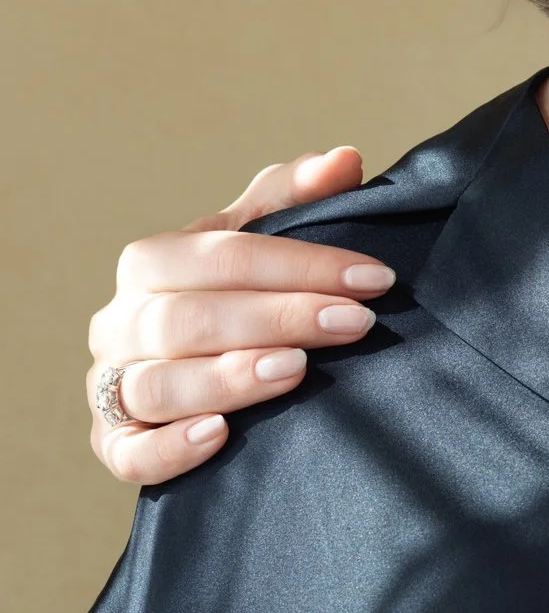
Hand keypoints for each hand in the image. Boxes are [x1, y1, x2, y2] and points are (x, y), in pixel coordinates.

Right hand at [87, 148, 387, 484]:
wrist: (203, 361)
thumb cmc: (239, 290)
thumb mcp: (263, 237)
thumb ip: (297, 196)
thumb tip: (342, 160)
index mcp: (151, 262)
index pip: (222, 257)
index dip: (303, 266)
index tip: (374, 279)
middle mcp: (119, 322)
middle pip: (189, 319)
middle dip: (278, 319)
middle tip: (353, 324)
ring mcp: (110, 385)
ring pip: (157, 385)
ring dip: (227, 378)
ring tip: (294, 370)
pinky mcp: (113, 443)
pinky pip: (127, 453)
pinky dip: (169, 447)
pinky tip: (219, 435)